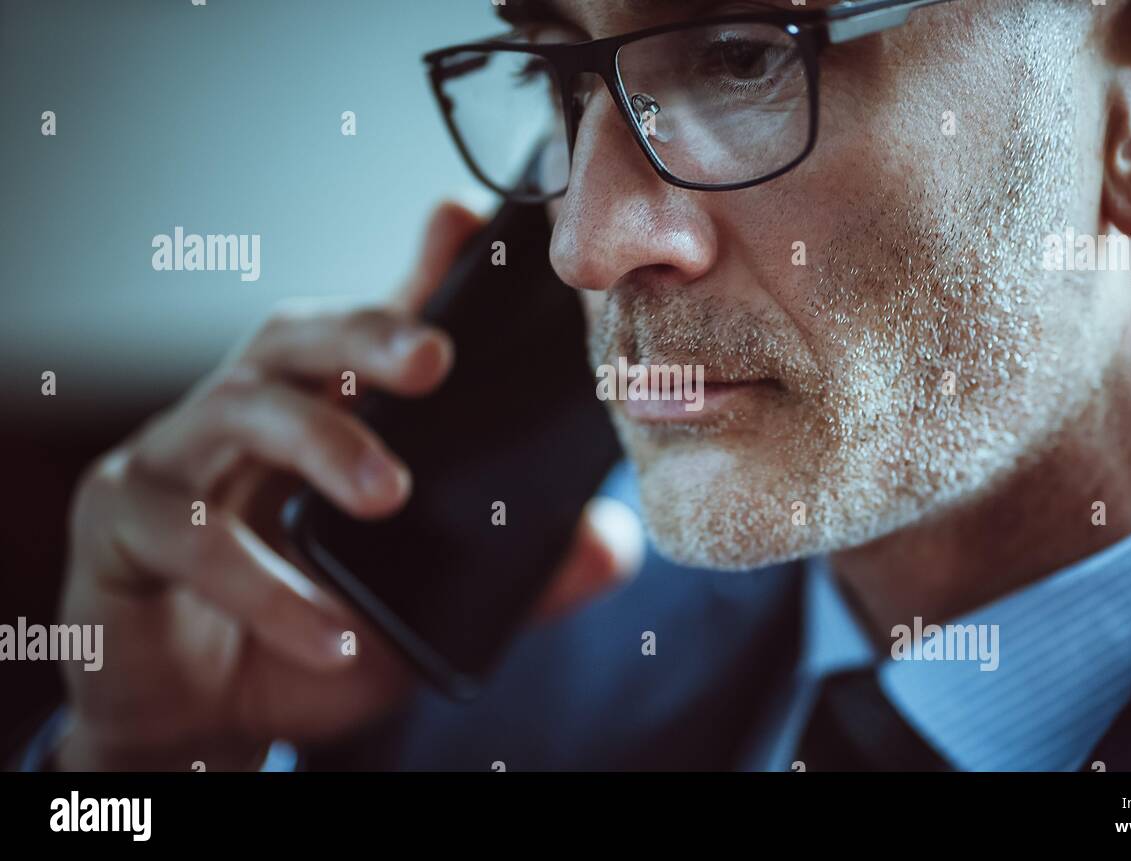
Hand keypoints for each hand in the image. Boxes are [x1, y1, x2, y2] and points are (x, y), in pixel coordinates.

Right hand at [56, 202, 642, 770]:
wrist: (201, 720)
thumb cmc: (306, 640)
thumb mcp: (420, 607)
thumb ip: (514, 577)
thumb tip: (612, 545)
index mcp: (318, 417)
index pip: (368, 331)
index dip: (415, 274)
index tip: (466, 225)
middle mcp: (245, 419)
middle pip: (295, 335)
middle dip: (366, 331)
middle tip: (436, 357)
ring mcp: (174, 461)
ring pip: (233, 407)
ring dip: (319, 440)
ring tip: (389, 492)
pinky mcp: (121, 524)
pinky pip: (188, 537)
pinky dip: (265, 586)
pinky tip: (329, 632)